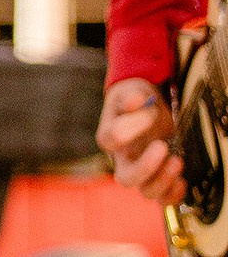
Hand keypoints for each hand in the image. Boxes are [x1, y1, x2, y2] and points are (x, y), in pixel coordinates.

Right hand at [96, 77, 182, 205]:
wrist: (145, 109)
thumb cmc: (136, 102)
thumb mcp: (131, 91)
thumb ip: (131, 96)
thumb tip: (135, 100)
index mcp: (109, 136)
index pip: (113, 138)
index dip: (132, 126)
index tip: (149, 112)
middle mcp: (121, 159)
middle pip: (126, 178)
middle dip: (146, 168)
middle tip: (162, 147)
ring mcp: (140, 172)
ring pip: (146, 191)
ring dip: (164, 180)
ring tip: (177, 160)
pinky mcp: (157, 178)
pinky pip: (163, 198)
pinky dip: (174, 194)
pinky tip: (182, 180)